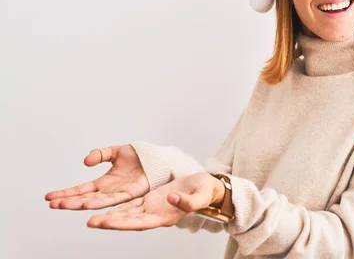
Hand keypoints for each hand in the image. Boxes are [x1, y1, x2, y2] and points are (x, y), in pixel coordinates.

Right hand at [45, 145, 148, 209]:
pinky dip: (101, 201)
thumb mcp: (115, 151)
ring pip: (97, 201)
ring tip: (65, 206)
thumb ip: (100, 154)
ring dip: (80, 204)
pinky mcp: (131, 192)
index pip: (81, 189)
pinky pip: (115, 199)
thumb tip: (85, 161)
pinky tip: (89, 204)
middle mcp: (109, 190)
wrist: (157, 159)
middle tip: (52, 205)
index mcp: (104, 182)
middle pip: (85, 198)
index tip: (49, 197)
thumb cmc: (139, 157)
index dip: (65, 193)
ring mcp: (120, 193)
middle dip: (68, 202)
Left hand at [87, 172, 220, 230]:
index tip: (108, 223)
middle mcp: (155, 216)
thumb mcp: (201, 194)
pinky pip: (131, 205)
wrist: (205, 186)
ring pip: (127, 214)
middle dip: (110, 222)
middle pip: (129, 221)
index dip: (124, 224)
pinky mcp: (150, 201)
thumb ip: (188, 200)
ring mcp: (151, 209)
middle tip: (91, 222)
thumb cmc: (205, 190)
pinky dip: (118, 206)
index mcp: (167, 217)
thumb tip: (171, 199)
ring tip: (91, 216)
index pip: (141, 223)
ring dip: (110, 216)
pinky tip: (106, 206)